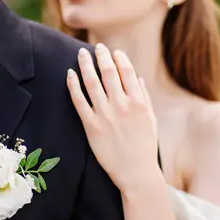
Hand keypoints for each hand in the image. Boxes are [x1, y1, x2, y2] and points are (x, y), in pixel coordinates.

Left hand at [67, 44, 159, 193]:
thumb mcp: (150, 120)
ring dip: (85, 64)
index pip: (127, 71)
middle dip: (101, 55)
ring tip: (81, 53)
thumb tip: (137, 78)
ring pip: (92, 82)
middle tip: (96, 46)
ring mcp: (105, 115)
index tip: (113, 51)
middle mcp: (121, 105)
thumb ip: (144, 97)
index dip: (119, 57)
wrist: (136, 173)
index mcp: (138, 102)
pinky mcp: (91, 126)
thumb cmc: (145, 147)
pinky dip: (73, 85)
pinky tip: (69, 74)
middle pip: (108, 72)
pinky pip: (79, 101)